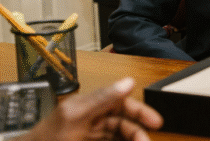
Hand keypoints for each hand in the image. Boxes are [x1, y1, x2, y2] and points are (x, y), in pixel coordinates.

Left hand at [22, 78, 162, 140]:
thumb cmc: (46, 138)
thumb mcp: (76, 115)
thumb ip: (102, 98)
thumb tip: (127, 81)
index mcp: (89, 105)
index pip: (121, 103)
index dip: (140, 111)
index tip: (155, 121)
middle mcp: (92, 118)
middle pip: (123, 122)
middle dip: (137, 131)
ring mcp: (90, 134)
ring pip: (119, 135)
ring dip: (131, 139)